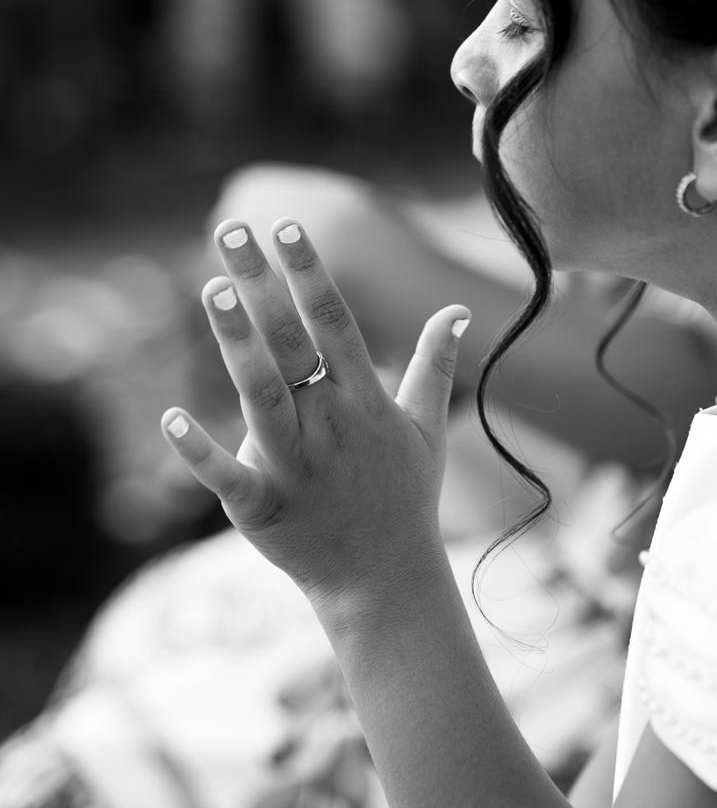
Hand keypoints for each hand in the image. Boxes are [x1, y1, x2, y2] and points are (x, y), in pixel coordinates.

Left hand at [161, 217, 470, 615]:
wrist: (386, 582)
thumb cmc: (404, 497)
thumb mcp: (426, 427)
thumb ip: (433, 363)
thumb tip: (455, 309)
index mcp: (363, 400)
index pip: (333, 321)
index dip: (309, 272)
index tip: (287, 225)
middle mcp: (328, 424)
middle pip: (290, 343)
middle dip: (260, 284)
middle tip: (231, 229)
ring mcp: (295, 466)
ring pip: (261, 394)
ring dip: (236, 343)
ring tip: (211, 289)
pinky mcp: (263, 508)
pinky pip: (227, 477)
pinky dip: (199, 452)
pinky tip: (170, 418)